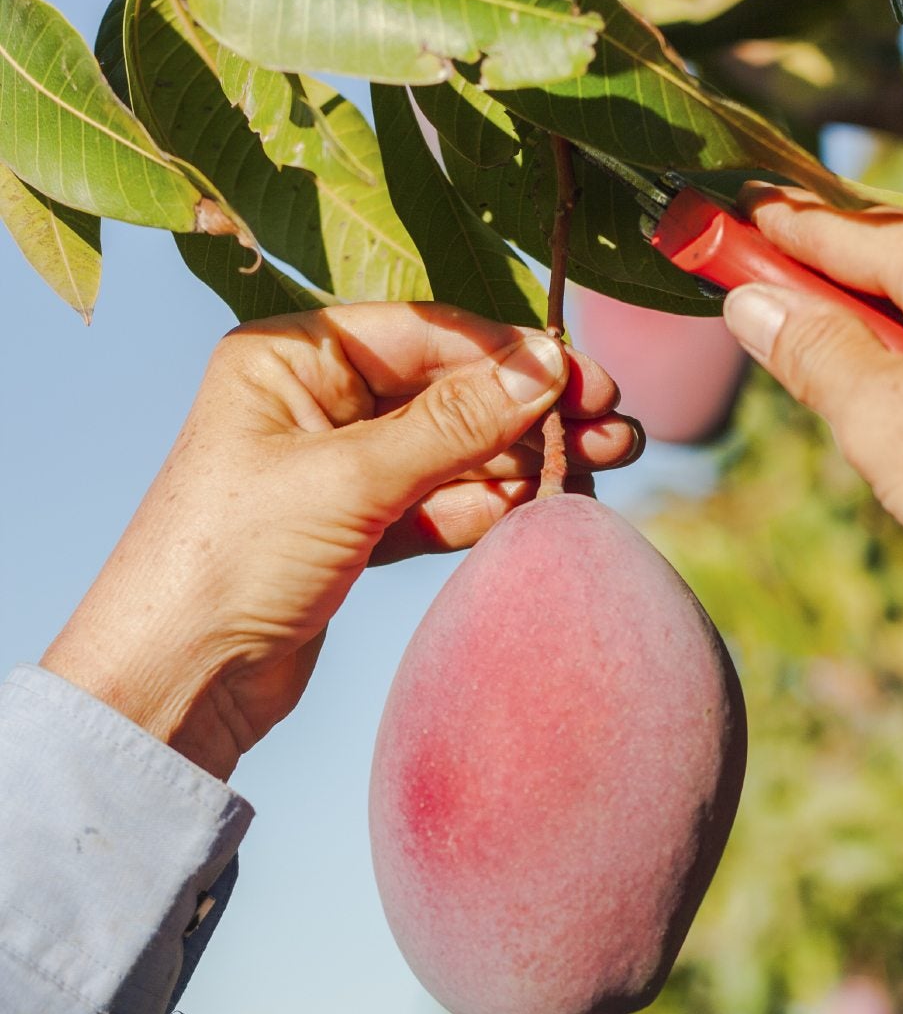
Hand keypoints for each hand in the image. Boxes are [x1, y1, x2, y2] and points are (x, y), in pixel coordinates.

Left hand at [42, 302, 637, 780]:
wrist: (176, 680)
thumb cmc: (230, 558)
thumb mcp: (349, 478)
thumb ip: (453, 424)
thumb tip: (546, 365)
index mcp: (290, 358)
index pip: (424, 333)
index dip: (509, 355)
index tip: (584, 379)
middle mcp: (312, 401)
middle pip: (447, 391)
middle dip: (530, 410)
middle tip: (616, 428)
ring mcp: (335, 468)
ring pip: (451, 452)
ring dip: (521, 461)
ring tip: (602, 469)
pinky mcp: (353, 531)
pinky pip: (437, 504)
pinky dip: (486, 508)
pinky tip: (541, 510)